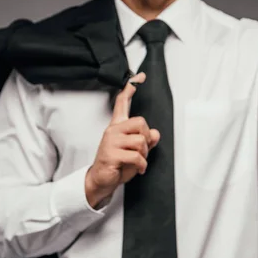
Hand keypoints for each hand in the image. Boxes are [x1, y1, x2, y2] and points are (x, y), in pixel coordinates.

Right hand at [85, 72, 160, 207]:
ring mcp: (111, 142)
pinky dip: (141, 165)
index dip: (131, 88)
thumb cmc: (117, 165)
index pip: (122, 103)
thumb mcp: (135, 152)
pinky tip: (137, 169)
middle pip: (140, 123)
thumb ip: (146, 141)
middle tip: (142, 151)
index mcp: (117, 127)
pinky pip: (136, 156)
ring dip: (144, 155)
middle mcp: (113, 131)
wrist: (101, 180)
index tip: (139, 76)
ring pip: (140, 140)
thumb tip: (156, 134)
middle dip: (146, 138)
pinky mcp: (111, 154)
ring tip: (138, 162)